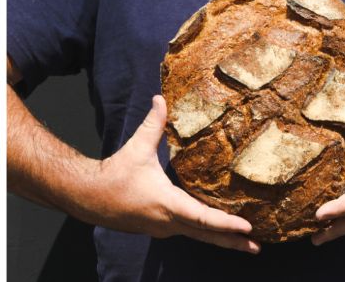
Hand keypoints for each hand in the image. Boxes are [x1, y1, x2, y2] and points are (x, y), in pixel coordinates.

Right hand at [95, 96, 259, 252]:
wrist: (86, 197)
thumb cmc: (114, 174)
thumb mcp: (137, 148)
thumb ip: (154, 124)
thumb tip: (161, 98)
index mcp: (167, 204)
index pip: (202, 217)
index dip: (226, 223)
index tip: (247, 227)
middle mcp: (167, 222)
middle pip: (206, 235)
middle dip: (233, 241)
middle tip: (257, 247)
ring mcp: (163, 228)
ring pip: (198, 235)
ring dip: (222, 240)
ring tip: (247, 244)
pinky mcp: (160, 228)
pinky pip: (188, 231)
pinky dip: (207, 233)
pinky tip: (220, 233)